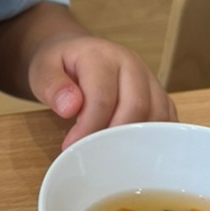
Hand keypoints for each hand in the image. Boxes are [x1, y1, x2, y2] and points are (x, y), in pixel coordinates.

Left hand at [28, 33, 175, 147]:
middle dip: (114, 138)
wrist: (75, 53)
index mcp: (102, 56)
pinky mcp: (158, 94)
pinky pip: (166, 119)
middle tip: (93, 156)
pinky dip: (156, 139)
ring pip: (156, 115)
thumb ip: (52, 86)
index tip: (71, 148)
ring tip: (111, 157)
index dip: (88, 128)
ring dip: (137, 142)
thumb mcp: (43, 70)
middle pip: (136, 106)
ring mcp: (149, 79)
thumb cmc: (59, 65)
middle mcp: (131, 64)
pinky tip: (137, 154)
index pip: (102, 97)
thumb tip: (70, 107)